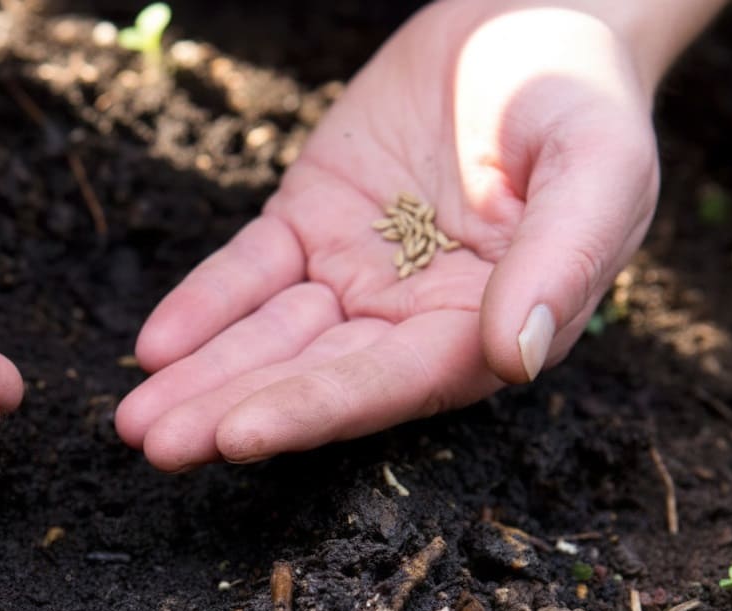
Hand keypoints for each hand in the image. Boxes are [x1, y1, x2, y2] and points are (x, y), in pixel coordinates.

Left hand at [116, 1, 660, 470]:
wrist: (530, 19)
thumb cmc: (582, 100)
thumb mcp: (596, 169)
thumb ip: (561, 261)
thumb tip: (518, 358)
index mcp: (483, 326)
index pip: (388, 383)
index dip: (314, 410)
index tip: (240, 437)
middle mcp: (409, 317)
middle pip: (311, 375)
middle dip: (232, 412)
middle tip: (158, 446)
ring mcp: (352, 273)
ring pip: (268, 336)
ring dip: (202, 377)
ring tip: (134, 423)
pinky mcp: (308, 223)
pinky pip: (248, 271)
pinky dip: (203, 306)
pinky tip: (156, 346)